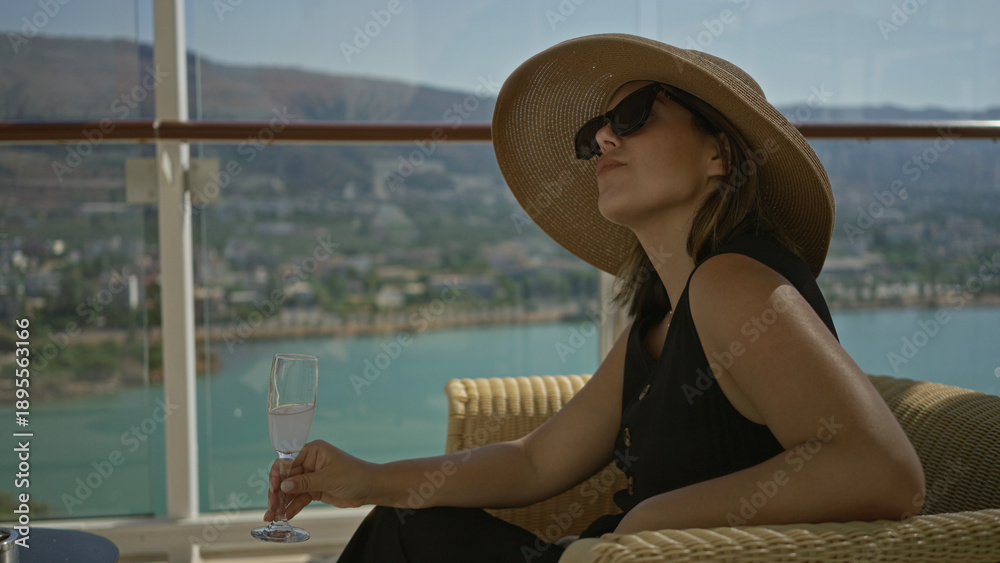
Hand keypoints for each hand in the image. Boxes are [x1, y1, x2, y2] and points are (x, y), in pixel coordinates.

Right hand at [263, 440, 379, 521]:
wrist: (371, 488)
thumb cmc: (354, 476)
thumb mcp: (329, 478)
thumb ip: (305, 482)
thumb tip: (283, 486)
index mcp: (313, 451)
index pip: (288, 460)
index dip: (278, 474)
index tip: (273, 489)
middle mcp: (310, 461)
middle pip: (286, 476)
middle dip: (278, 492)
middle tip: (272, 508)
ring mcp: (312, 476)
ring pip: (291, 489)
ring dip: (283, 502)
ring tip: (274, 517)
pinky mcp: (316, 489)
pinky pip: (300, 497)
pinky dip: (293, 506)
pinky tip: (287, 516)